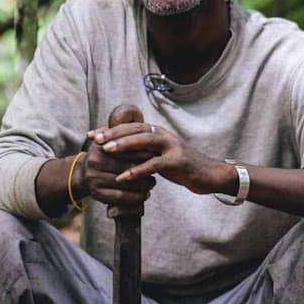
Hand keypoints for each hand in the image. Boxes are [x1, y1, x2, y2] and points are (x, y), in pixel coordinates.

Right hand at [74, 136, 155, 207]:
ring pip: (124, 183)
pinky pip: (120, 197)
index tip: (156, 154)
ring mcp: (94, 179)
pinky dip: (135, 197)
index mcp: (99, 148)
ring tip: (153, 183)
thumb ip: (121, 132)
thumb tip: (138, 120)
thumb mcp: (108, 142)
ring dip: (142, 185)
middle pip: (125, 167)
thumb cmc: (104, 156)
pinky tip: (145, 195)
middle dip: (144, 169)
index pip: (125, 150)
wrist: (84, 174)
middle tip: (157, 170)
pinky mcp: (96, 194)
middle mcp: (94, 163)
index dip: (142, 153)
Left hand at [88, 119, 234, 196]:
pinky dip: (137, 171)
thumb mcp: (163, 155)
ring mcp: (173, 147)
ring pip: (145, 141)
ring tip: (106, 150)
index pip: (132, 125)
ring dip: (124, 145)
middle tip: (95, 139)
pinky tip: (123, 177)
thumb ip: (146, 151)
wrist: (210, 175)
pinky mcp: (178, 162)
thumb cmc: (184, 167)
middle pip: (136, 129)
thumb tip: (123, 151)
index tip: (92, 134)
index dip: (111, 129)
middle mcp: (165, 136)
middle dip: (114, 133)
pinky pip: (154, 165)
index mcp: (160, 133)